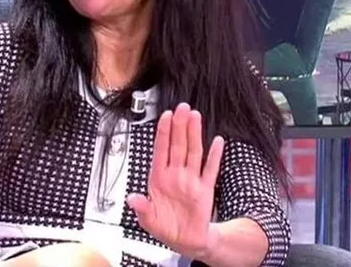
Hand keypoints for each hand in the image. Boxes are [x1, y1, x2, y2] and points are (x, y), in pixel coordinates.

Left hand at [126, 103, 224, 258]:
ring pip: (193, 152)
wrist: (185, 241)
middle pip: (178, 145)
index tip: (165, 116)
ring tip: (195, 116)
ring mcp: (191, 180)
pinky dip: (215, 156)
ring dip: (194, 134)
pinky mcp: (205, 190)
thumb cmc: (166, 227)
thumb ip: (142, 208)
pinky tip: (217, 142)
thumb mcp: (148, 220)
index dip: (163, 133)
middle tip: (182, 108)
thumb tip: (132, 199)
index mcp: (159, 179)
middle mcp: (175, 175)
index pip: (161, 150)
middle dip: (179, 126)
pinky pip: (210, 170)